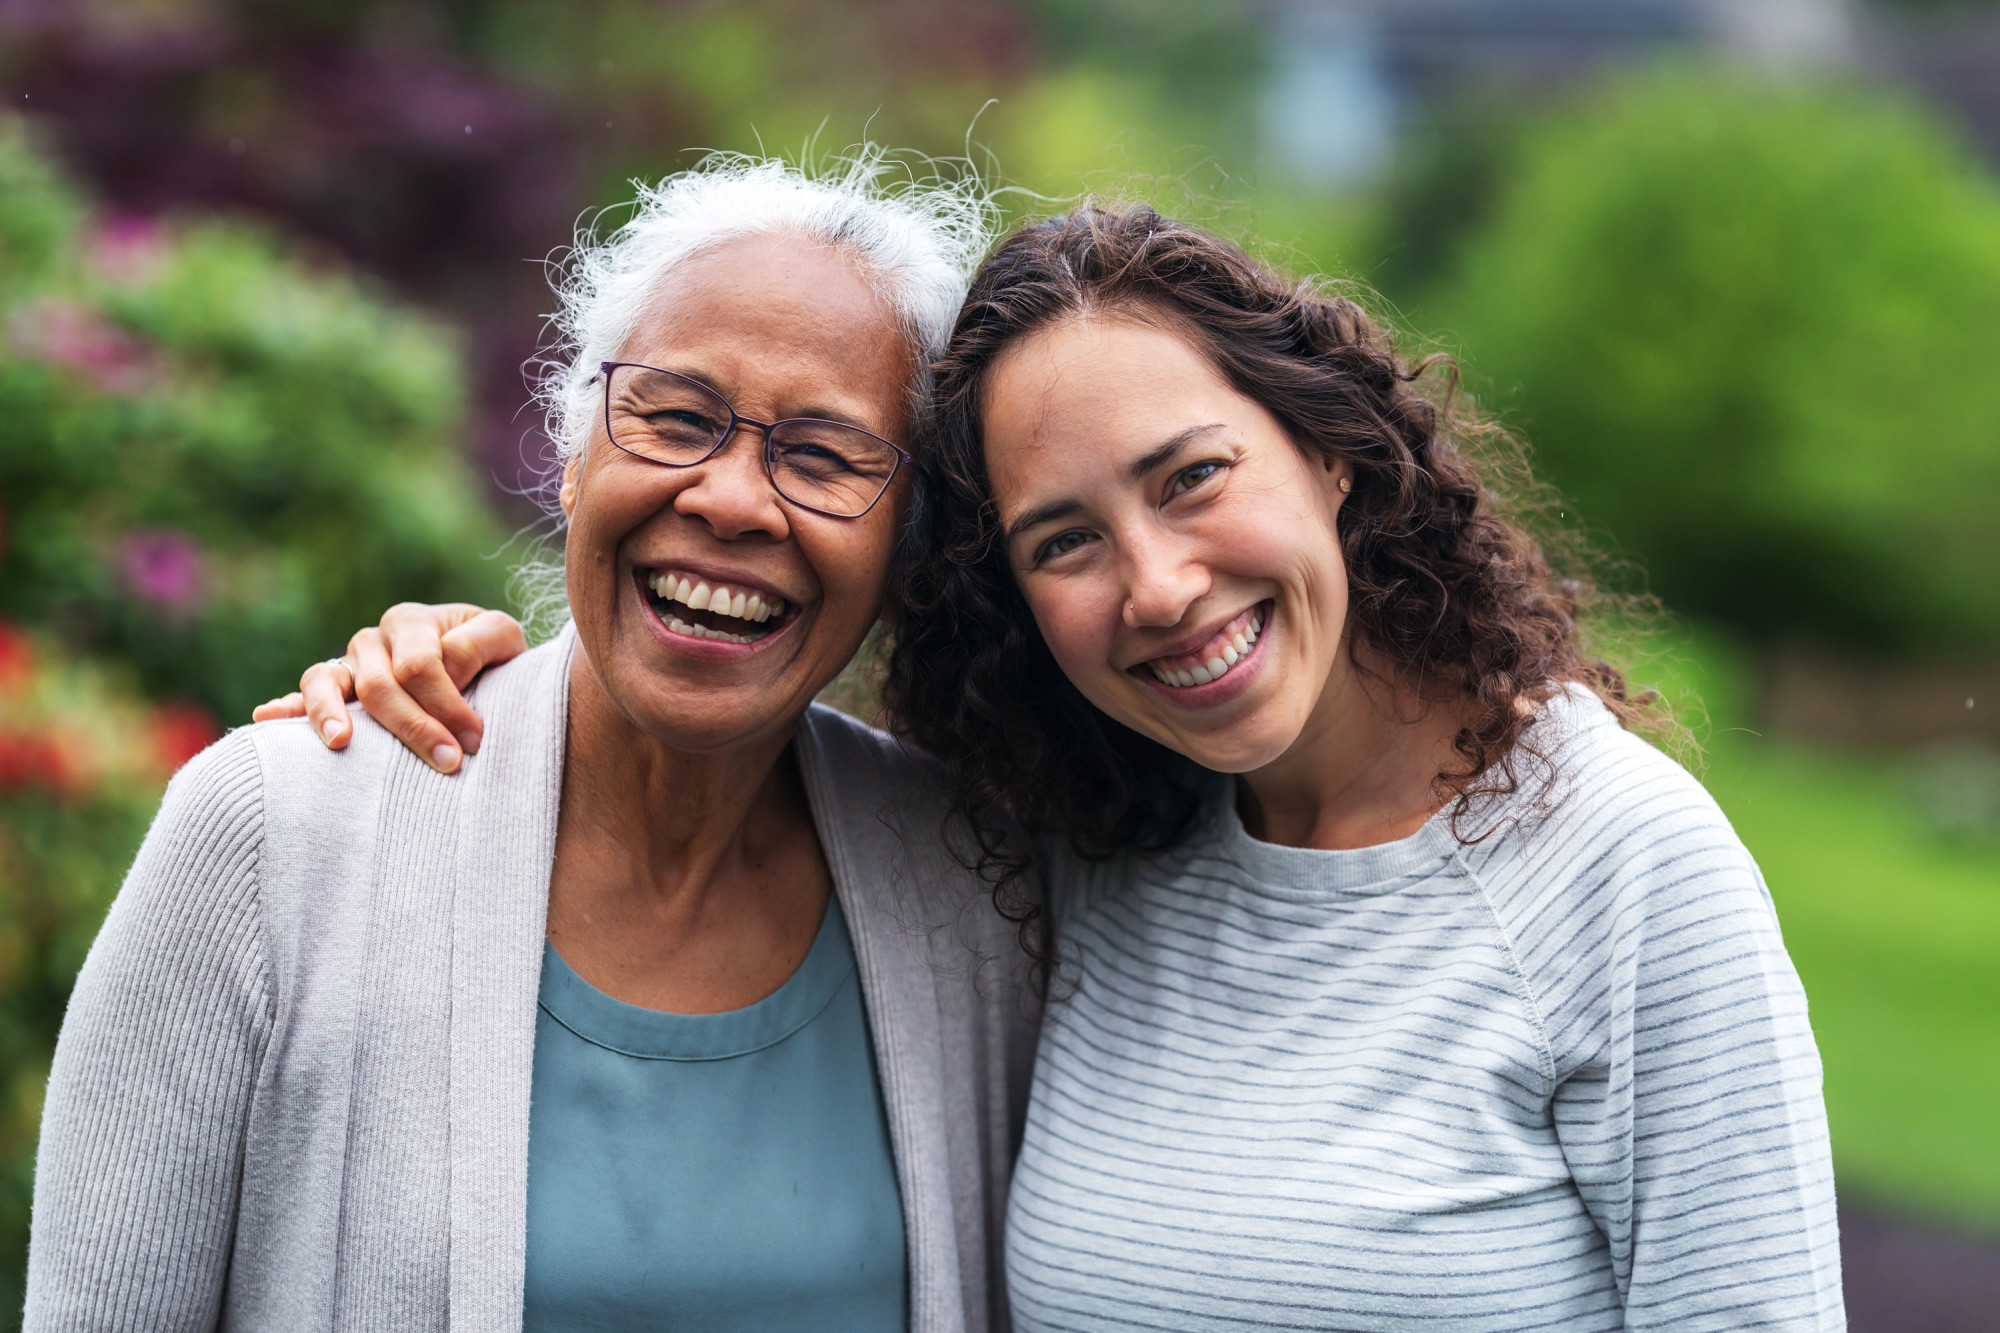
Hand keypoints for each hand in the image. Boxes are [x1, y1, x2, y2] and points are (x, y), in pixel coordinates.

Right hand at [250, 603, 526, 773]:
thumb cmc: (489, 657)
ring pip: (325, 682)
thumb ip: (482, 642)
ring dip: (329, 713)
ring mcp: (346, 665)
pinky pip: (301, 695)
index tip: (474, 741)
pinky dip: (284, 707)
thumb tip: (448, 663)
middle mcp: (372, 640)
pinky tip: (267, 717)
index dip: (448, 704)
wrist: (476, 667)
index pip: (421, 666)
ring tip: (340, 742)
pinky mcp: (330, 692)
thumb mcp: (503, 640)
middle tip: (448, 762)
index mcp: (412, 621)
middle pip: (380, 684)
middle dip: (414, 727)